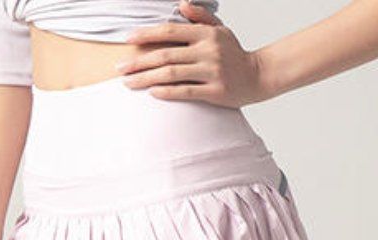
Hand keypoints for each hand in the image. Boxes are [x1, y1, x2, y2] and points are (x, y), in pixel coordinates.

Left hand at [118, 1, 266, 106]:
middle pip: (165, 55)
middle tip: (120, 69)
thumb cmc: (234, 54)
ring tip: (129, 83)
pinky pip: (186, 92)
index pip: (170, 31)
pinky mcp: (215, 92)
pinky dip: (167, 92)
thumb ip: (200, 17)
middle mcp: (207, 51)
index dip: (147, 34)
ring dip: (146, 79)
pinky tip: (152, 93)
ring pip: (171, 74)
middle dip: (139, 62)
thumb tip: (181, 4)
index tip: (127, 40)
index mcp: (205, 33)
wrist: (258, 76)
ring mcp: (211, 71)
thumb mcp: (220, 30)